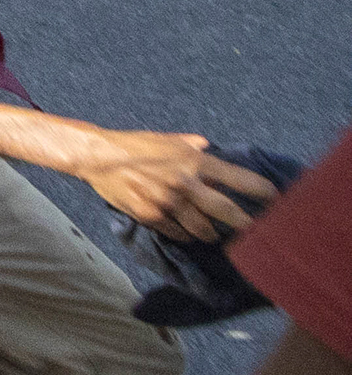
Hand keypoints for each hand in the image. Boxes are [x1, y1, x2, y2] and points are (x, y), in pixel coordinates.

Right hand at [79, 129, 276, 241]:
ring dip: (212, 234)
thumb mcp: (167, 140)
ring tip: (215, 235)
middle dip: (246, 225)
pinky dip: (185, 235)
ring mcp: (169, 202)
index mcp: (194, 161)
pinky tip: (186, 234)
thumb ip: (191, 145)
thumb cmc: (134, 145)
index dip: (263, 192)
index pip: (240, 180)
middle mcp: (186, 182)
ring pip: (203, 229)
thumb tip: (209, 148)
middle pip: (228, 212)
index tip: (276, 201)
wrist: (98, 157)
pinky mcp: (152, 216)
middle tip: (255, 232)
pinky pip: (178, 233)